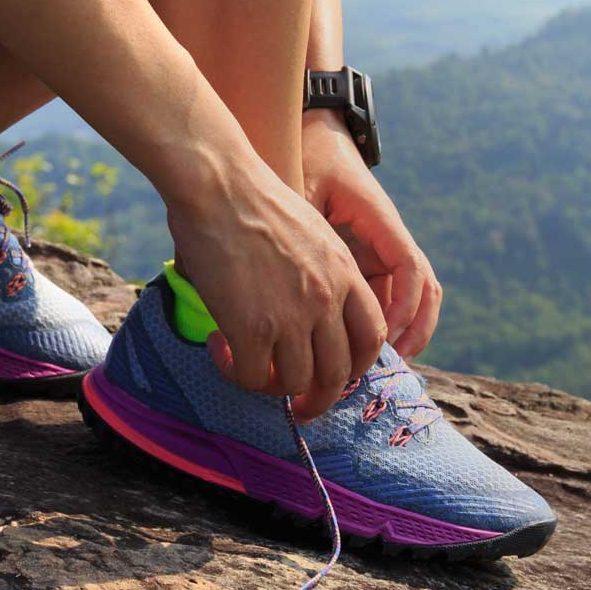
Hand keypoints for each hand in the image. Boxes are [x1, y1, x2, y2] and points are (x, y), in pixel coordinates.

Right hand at [168, 160, 386, 421]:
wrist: (219, 184)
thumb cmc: (252, 196)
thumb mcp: (309, 230)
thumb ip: (318, 269)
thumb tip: (301, 303)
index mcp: (345, 273)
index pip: (372, 337)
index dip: (355, 366)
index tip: (334, 374)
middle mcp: (327, 300)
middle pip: (340, 373)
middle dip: (320, 398)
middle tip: (300, 405)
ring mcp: (293, 316)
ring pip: (298, 382)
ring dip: (273, 387)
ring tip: (246, 368)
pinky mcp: (253, 327)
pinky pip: (253, 376)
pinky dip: (236, 373)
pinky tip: (219, 347)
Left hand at [300, 110, 442, 357]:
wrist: (312, 136)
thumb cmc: (304, 157)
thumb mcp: (298, 186)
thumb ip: (296, 223)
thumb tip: (280, 271)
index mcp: (379, 217)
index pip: (409, 267)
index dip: (404, 305)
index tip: (387, 336)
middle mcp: (389, 236)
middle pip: (422, 289)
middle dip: (413, 328)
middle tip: (389, 364)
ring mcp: (382, 247)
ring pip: (409, 297)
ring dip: (401, 331)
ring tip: (376, 365)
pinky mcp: (368, 257)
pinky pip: (385, 295)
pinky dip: (380, 323)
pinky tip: (356, 349)